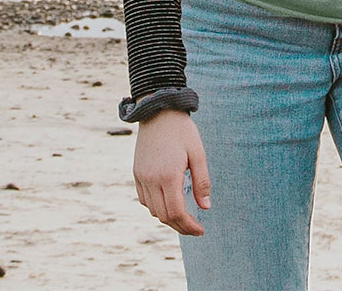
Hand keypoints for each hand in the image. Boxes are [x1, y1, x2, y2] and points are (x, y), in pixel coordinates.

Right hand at [133, 109, 210, 235]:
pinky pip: (144, 199)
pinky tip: (168, 204)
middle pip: (164, 216)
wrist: (157, 111)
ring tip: (183, 217)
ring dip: (168, 218)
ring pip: (153, 210)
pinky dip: (156, 208)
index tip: (201, 230)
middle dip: (180, 226)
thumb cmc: (182, 131)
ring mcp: (141, 177)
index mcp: (168, 176)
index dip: (189, 226)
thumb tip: (205, 207)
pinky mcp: (136, 173)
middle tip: (195, 228)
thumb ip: (202, 182)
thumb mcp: (198, 154)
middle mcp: (151, 179)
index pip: (177, 212)